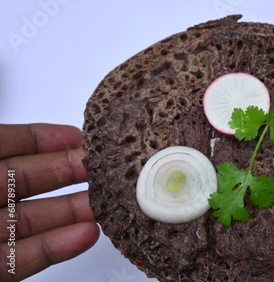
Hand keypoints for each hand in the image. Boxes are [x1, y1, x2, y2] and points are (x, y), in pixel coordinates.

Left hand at [0, 124, 99, 280]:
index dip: (42, 139)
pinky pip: (24, 257)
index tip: (78, 136)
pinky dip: (57, 246)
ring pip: (31, 220)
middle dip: (68, 172)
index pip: (4, 146)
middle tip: (104, 168)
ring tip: (107, 204)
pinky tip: (86, 234)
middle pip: (25, 181)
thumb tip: (22, 134)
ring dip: (72, 212)